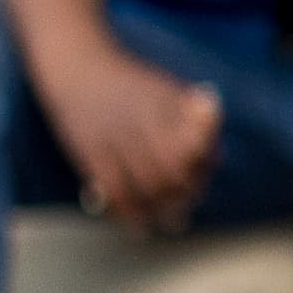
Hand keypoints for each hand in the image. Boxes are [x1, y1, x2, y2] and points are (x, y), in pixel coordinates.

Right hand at [36, 41, 218, 232]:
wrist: (76, 65)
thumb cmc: (128, 84)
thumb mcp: (165, 89)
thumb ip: (194, 121)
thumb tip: (216, 159)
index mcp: (166, 102)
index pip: (196, 144)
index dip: (202, 169)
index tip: (200, 183)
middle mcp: (143, 117)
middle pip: (174, 168)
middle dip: (184, 195)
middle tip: (185, 211)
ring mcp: (116, 133)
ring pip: (146, 183)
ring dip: (161, 210)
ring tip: (167, 221)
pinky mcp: (90, 149)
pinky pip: (114, 189)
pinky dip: (129, 214)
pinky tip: (137, 227)